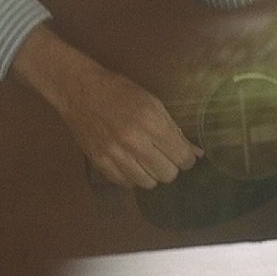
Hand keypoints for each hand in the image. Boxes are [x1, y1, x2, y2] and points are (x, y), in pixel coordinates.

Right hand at [10, 23, 201, 188]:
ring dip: (152, 174)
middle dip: (171, 167)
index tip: (184, 155)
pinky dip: (133, 177)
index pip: (181, 156)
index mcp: (151, 122)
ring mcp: (115, 155)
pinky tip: (131, 162)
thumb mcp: (152, 103)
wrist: (79, 91)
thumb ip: (175, 130)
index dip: (187, 159)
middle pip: (167, 174)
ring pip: (148, 183)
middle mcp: (134, 141)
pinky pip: (126, 184)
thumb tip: (197, 153)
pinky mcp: (100, 164)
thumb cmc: (120, 92)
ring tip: (146, 159)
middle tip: (165, 156)